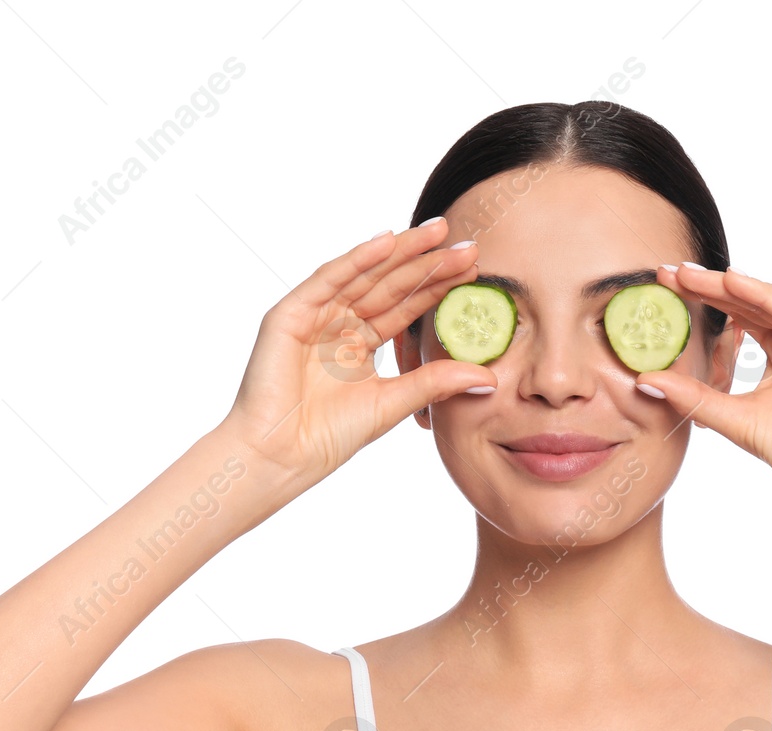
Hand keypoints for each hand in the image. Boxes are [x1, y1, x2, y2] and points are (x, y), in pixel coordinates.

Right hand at [221, 219, 495, 486]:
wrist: (282, 456)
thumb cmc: (329, 436)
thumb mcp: (394, 402)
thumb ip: (436, 382)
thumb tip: (489, 376)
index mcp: (359, 342)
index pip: (405, 306)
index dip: (437, 286)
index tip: (474, 269)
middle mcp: (337, 323)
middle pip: (390, 284)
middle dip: (427, 262)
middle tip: (467, 243)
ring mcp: (313, 315)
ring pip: (364, 274)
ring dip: (401, 251)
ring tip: (439, 233)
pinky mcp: (289, 314)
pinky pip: (329, 278)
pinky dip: (357, 258)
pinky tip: (388, 240)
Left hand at [640, 262, 771, 509]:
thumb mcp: (734, 418)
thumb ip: (694, 396)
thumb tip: (646, 380)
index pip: (739, 319)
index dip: (702, 303)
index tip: (663, 292)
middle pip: (751, 304)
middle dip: (708, 287)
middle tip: (667, 272)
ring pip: (770, 301)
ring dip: (729, 285)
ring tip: (689, 275)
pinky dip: (764, 295)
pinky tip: (732, 282)